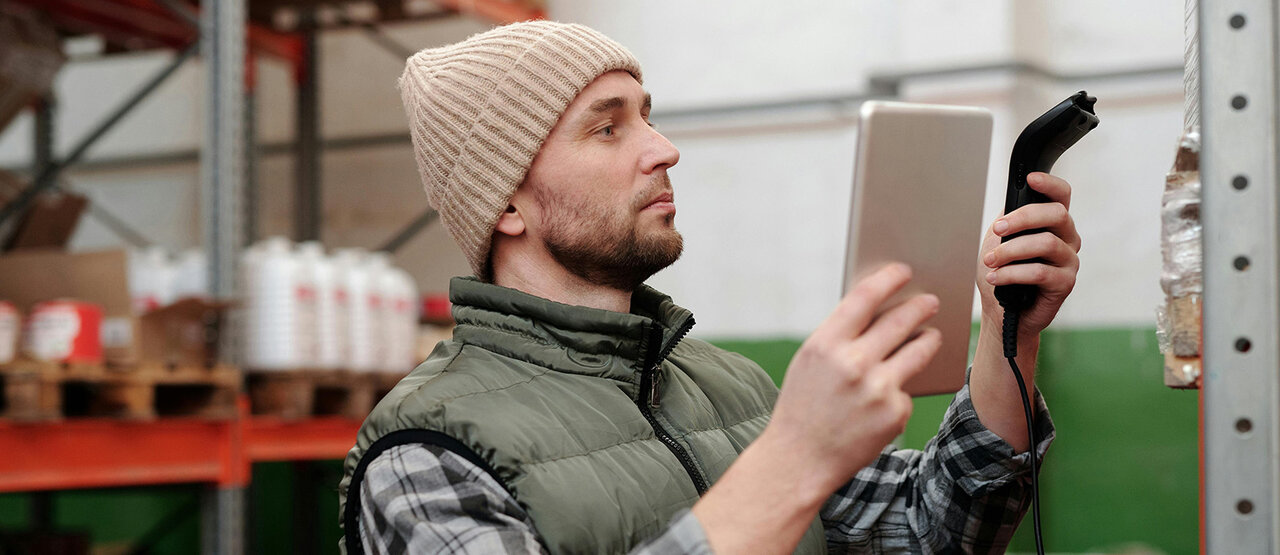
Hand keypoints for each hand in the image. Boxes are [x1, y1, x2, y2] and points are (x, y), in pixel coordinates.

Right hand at [767, 263, 941, 492]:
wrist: (799, 459)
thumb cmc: (803, 405)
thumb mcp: (811, 362)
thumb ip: (840, 336)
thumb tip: (881, 309)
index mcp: (825, 344)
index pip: (865, 296)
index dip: (888, 279)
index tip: (902, 270)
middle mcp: (853, 363)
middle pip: (900, 320)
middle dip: (920, 306)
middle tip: (931, 300)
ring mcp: (877, 389)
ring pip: (919, 351)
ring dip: (929, 339)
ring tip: (932, 335)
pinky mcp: (895, 413)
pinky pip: (906, 390)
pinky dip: (900, 390)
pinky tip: (887, 397)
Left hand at [977, 172, 1080, 338]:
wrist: (1002, 311)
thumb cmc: (1004, 272)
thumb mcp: (1001, 239)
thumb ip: (1009, 219)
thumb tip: (1009, 206)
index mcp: (1053, 223)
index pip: (1062, 195)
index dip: (1050, 184)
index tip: (1031, 179)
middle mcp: (1067, 238)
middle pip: (1056, 214)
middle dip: (1022, 218)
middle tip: (997, 229)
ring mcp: (1069, 260)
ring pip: (1046, 243)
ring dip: (1011, 250)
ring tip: (989, 260)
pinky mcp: (1065, 284)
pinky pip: (1040, 272)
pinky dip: (1012, 273)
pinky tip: (996, 277)